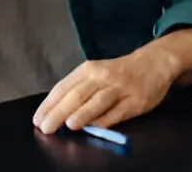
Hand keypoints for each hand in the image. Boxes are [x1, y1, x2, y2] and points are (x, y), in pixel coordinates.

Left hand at [32, 41, 179, 133]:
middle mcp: (102, 76)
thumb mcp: (96, 74)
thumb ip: (79, 90)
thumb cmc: (118, 72)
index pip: (63, 87)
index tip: (38, 119)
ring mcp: (119, 88)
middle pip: (77, 95)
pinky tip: (94, 128)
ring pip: (97, 101)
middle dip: (59, 112)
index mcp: (88, 69)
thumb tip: (57, 112)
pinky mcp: (135, 100)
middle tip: (46, 127)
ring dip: (83, 113)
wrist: (153, 62)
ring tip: (69, 125)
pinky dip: (105, 120)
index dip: (49, 104)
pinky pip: (118, 112)